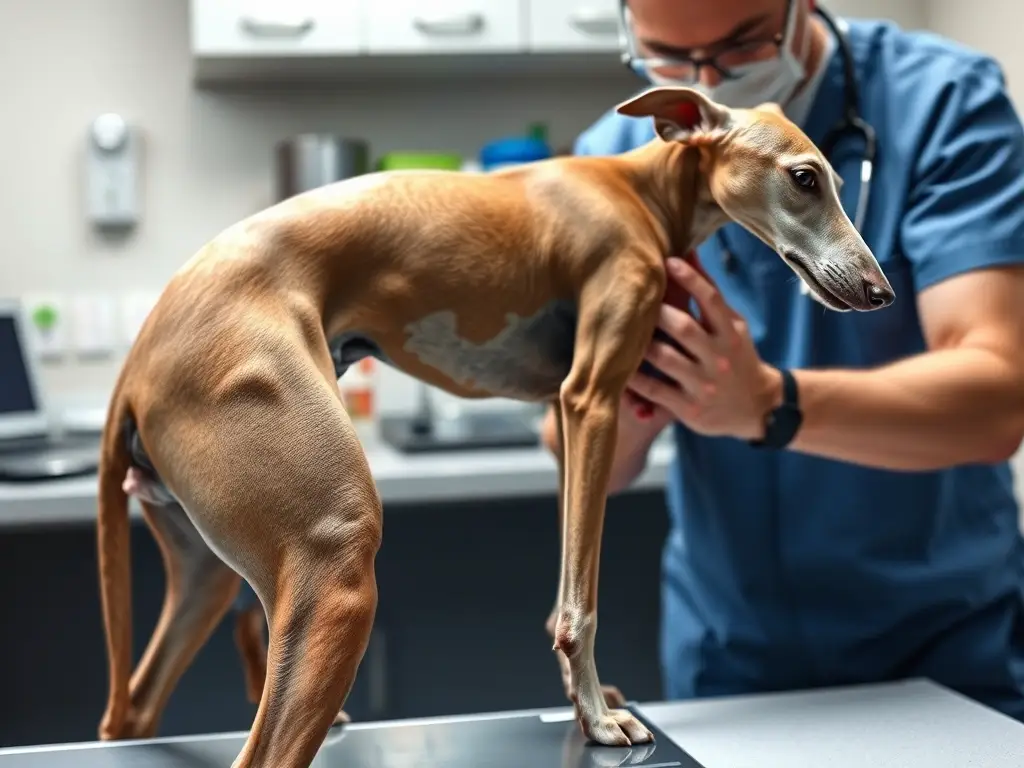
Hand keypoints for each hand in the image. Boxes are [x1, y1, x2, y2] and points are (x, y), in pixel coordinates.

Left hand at [626, 255, 781, 439]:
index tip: (667, 262)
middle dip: (657, 312)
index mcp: (730, 332)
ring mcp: (704, 384)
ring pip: (666, 359)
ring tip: (621, 331)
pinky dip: (635, 378)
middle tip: (633, 300)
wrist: (757, 406)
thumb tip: (687, 251)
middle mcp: (718, 357)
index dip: (689, 278)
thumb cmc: (735, 356)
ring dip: (641, 343)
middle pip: (684, 328)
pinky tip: (618, 366)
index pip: (711, 300)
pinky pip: (655, 390)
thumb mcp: (731, 325)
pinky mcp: (689, 408)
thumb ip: (709, 293)